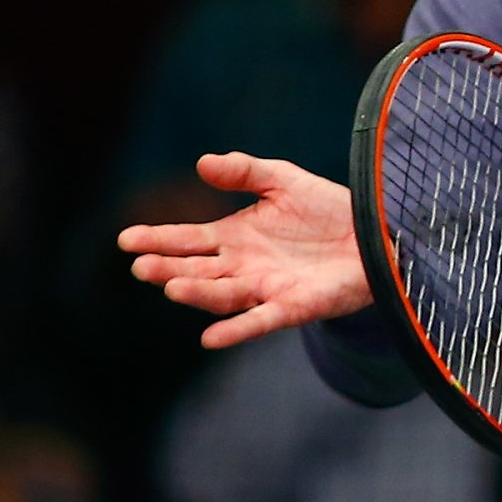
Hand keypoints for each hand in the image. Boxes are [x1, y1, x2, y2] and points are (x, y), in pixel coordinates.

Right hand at [118, 153, 367, 348]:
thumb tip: (202, 163)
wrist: (376, 232)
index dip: (157, 239)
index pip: (187, 239)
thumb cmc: (328, 209)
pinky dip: (237, 330)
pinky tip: (210, 338)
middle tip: (140, 266)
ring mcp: (265, 289)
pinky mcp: (293, 306)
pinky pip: (260, 321)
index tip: (126, 239)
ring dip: (197, 293)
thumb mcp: (284, 180)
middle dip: (168, 268)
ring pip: (222, 295)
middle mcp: (242, 267)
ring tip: (171, 286)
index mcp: (234, 237)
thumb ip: (245, 171)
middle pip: (197, 269)